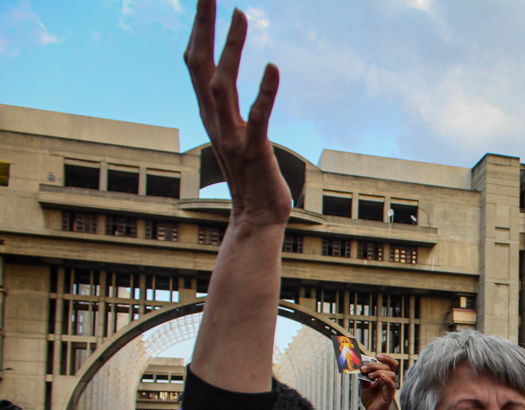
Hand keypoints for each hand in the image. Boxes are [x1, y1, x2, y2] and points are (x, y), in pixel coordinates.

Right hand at [184, 0, 290, 227]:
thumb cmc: (253, 178)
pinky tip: (273, 67)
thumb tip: (226, 88)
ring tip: (241, 14)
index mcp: (211, 115)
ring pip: (223, 85)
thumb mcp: (237, 136)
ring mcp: (232, 136)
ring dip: (230, 48)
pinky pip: (258, 116)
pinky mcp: (254, 150)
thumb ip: (232, 112)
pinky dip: (264, 91)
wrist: (257, 219)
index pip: (196, 64)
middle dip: (203, 26)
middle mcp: (215, 120)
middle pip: (200, 64)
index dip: (198, 30)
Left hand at [358, 354, 399, 409]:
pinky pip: (391, 385)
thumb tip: (360, 367)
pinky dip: (387, 379)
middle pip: (388, 366)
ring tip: (369, 376)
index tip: (377, 356)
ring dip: (379, 372)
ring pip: (391, 374)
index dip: (386, 358)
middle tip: (365, 368)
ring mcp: (390, 387)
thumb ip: (363, 376)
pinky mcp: (389, 394)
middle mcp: (389, 380)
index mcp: (384, 376)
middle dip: (375, 365)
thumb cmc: (370, 399)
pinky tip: (380, 377)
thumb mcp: (364, 385)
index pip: (390, 363)